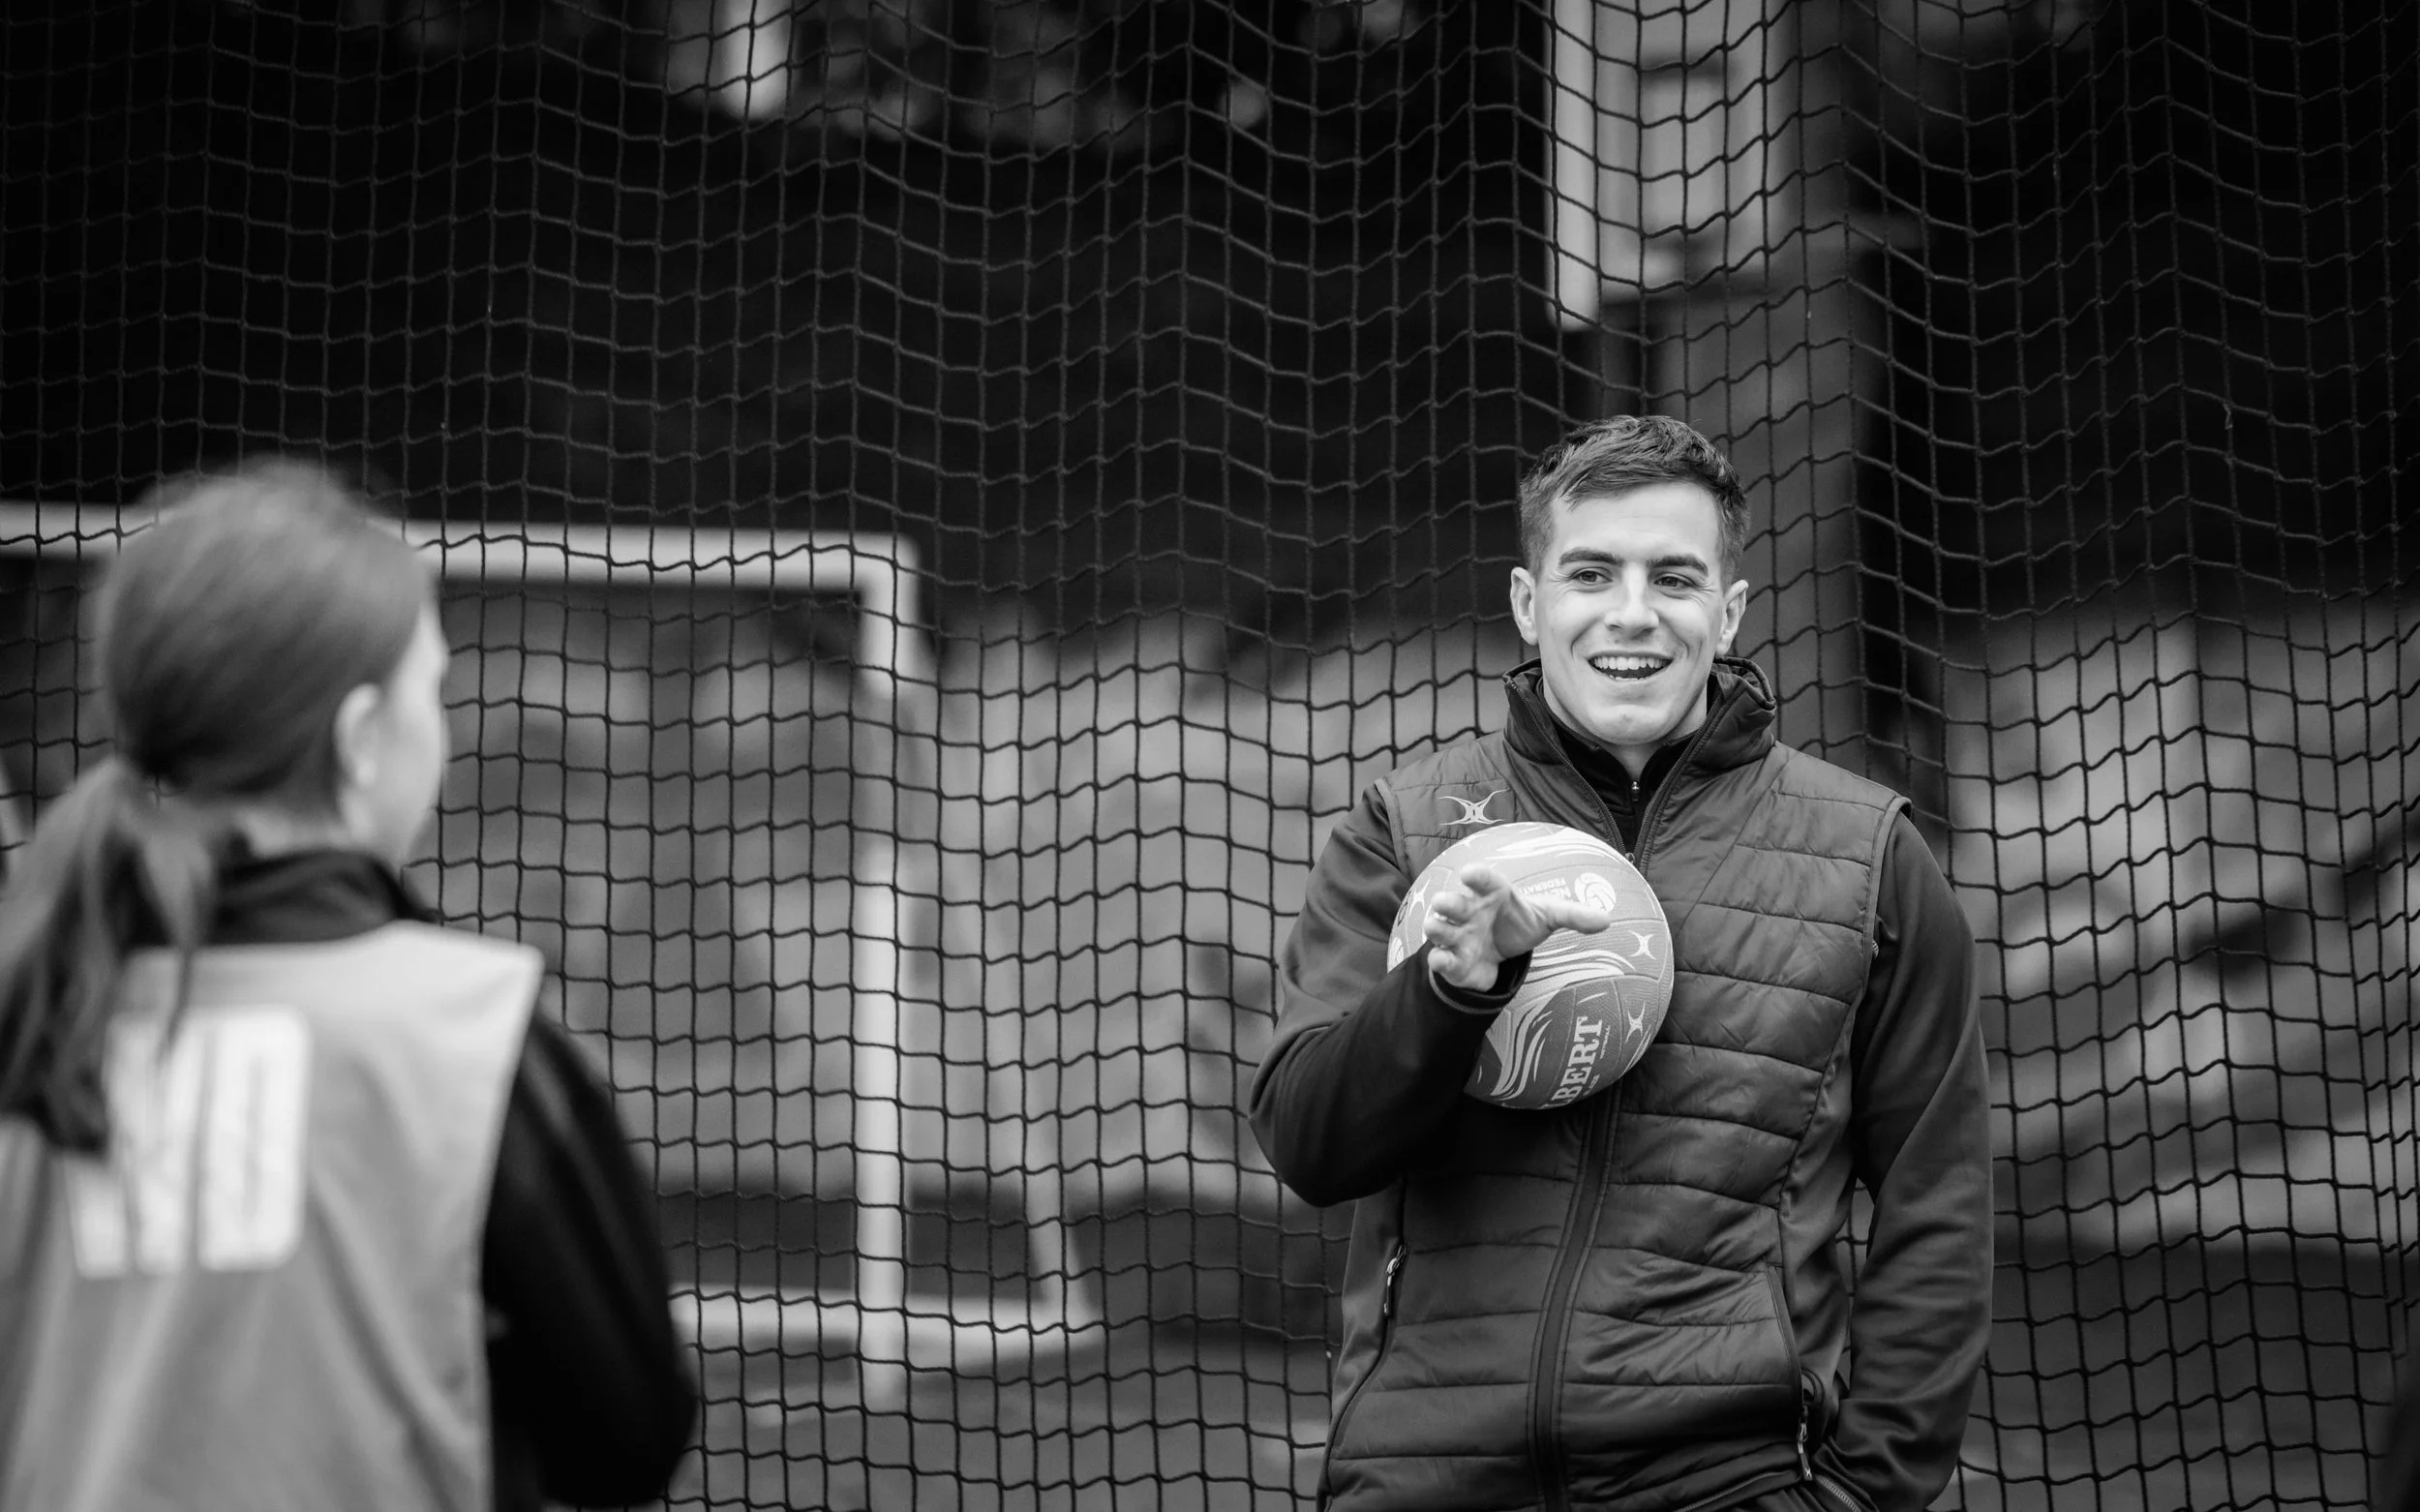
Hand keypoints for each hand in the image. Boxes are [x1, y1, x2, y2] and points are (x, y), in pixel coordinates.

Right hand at [1420, 865, 1614, 991]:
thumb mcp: (1548, 916)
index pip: (1483, 879)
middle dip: (1446, 902)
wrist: (1499, 952)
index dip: (1476, 876)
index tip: (1470, 873)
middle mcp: (1469, 911)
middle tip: (1445, 904)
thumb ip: (1573, 915)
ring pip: (1438, 927)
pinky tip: (1443, 961)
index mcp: (1491, 893)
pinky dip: (1439, 960)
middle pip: (1451, 901)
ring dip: (1436, 928)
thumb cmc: (1520, 922)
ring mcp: (1457, 935)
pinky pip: (1439, 959)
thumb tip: (1607, 920)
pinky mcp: (1452, 960)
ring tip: (1440, 929)